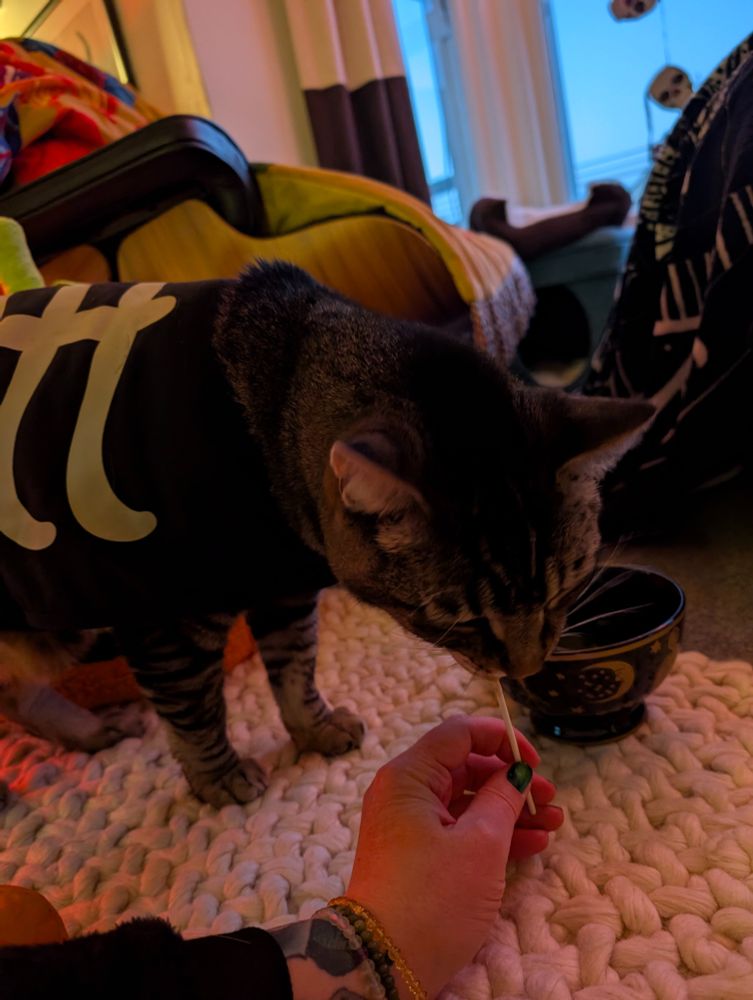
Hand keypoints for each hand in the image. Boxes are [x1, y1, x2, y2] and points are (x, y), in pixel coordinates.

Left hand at [345, 714, 562, 997]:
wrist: (385, 961)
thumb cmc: (433, 896)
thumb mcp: (479, 844)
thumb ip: (503, 799)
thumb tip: (517, 772)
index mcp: (409, 776)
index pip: (458, 733)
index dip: (501, 739)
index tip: (534, 762)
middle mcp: (405, 792)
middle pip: (465, 767)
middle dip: (511, 780)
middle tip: (550, 799)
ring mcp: (410, 824)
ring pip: (467, 801)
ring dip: (510, 809)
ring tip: (553, 823)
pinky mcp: (418, 854)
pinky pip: (459, 829)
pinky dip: (493, 833)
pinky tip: (533, 844)